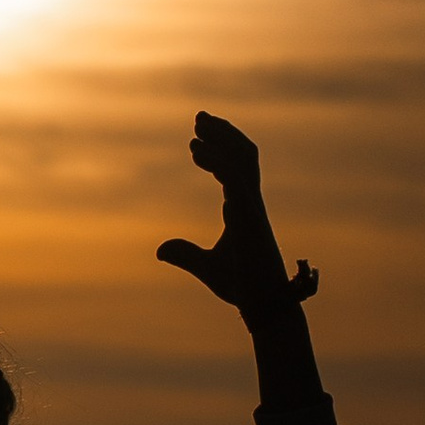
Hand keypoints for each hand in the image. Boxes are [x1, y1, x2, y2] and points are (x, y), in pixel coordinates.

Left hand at [157, 111, 317, 331]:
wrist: (264, 306)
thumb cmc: (243, 286)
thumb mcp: (206, 268)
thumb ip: (185, 254)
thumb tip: (160, 250)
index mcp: (244, 208)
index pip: (236, 167)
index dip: (219, 149)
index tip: (196, 140)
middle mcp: (251, 202)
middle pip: (243, 154)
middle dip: (223, 133)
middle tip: (199, 118)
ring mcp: (252, 207)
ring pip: (242, 158)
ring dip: (222, 137)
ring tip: (197, 126)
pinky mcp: (250, 217)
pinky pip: (235, 178)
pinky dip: (217, 159)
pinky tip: (196, 151)